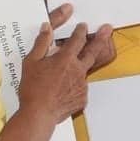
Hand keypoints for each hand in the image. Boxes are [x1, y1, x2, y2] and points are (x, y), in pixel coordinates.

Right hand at [18, 11, 113, 125]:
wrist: (39, 114)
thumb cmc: (33, 89)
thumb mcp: (31, 61)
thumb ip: (41, 42)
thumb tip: (46, 27)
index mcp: (65, 59)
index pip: (77, 39)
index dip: (80, 31)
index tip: (83, 26)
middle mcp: (77, 70)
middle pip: (93, 51)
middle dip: (101, 38)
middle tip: (107, 29)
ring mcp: (82, 85)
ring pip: (84, 71)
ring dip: (81, 67)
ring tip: (67, 73)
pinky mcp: (82, 98)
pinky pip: (80, 88)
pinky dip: (74, 86)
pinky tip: (63, 91)